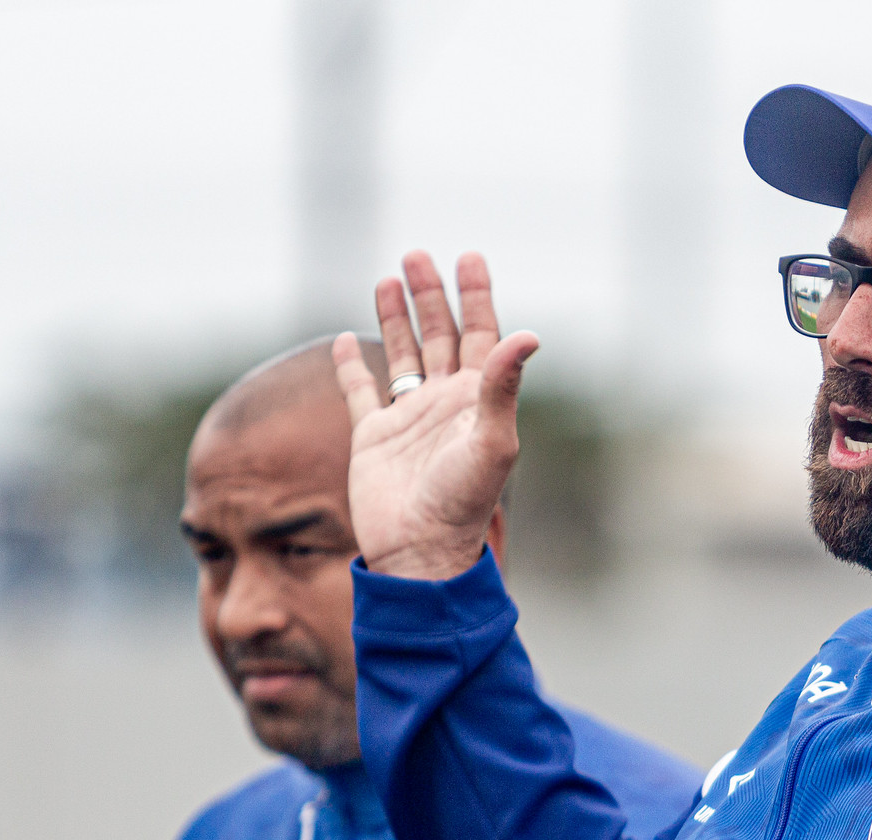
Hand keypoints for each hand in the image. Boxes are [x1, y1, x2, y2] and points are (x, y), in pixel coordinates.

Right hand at [334, 250, 539, 579]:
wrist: (421, 551)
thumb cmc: (463, 502)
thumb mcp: (492, 442)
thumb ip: (502, 387)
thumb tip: (528, 335)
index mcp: (476, 401)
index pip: (481, 336)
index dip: (476, 297)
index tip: (470, 257)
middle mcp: (444, 404)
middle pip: (440, 336)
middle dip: (431, 296)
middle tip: (418, 256)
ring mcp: (408, 420)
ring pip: (402, 355)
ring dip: (396, 319)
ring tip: (388, 277)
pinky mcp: (373, 439)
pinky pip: (361, 393)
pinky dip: (352, 367)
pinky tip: (344, 341)